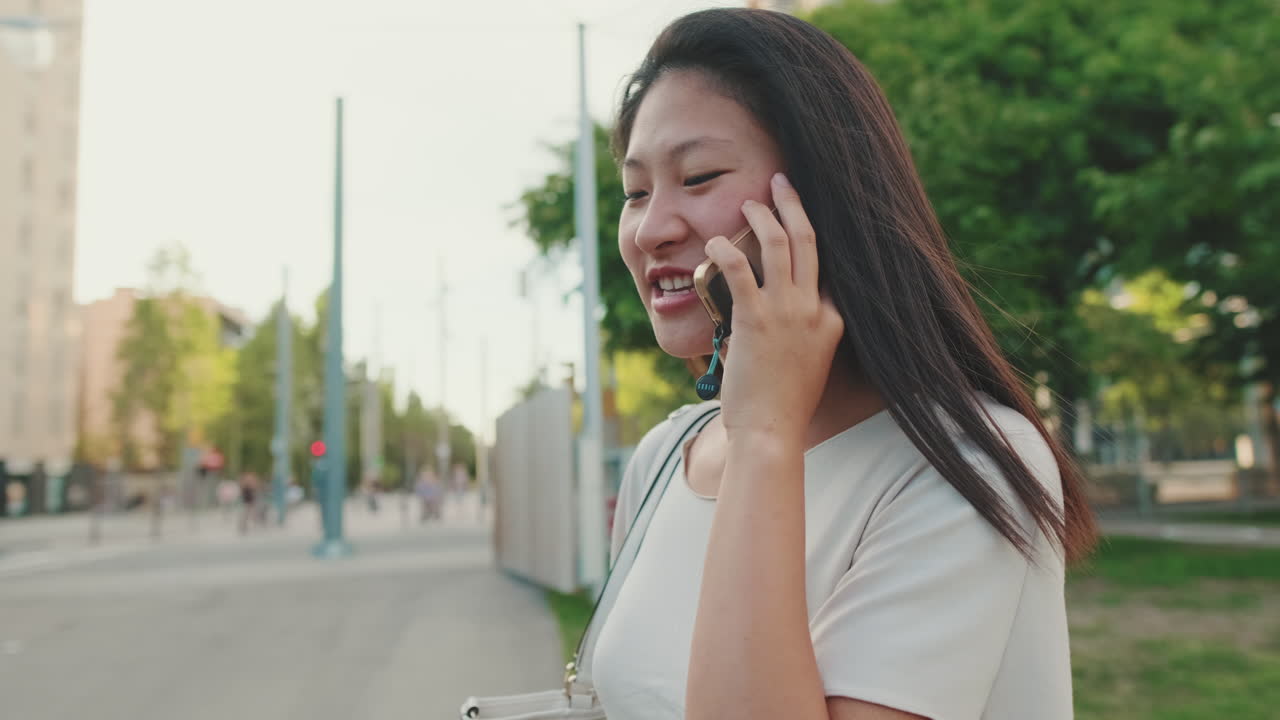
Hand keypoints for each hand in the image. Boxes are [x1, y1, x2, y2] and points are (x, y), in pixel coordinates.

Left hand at [704, 173, 843, 448]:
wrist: (771, 432)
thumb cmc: (781, 407)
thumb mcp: (803, 365)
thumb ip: (794, 335)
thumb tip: (765, 320)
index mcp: (832, 321)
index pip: (828, 266)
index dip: (811, 235)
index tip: (798, 215)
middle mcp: (815, 310)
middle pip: (810, 241)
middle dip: (794, 205)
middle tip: (781, 181)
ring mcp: (788, 313)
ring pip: (781, 245)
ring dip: (764, 216)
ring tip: (749, 200)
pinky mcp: (755, 320)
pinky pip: (741, 270)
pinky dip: (726, 250)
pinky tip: (714, 243)